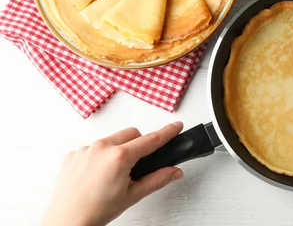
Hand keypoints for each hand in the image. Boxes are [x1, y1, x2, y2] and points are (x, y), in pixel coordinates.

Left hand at [41, 122, 183, 225]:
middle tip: (137, 165)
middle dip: (139, 145)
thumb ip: (157, 179)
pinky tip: (98, 174)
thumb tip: (174, 172)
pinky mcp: (74, 153)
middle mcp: (102, 147)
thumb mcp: (132, 195)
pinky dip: (100, 156)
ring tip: (113, 174)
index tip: (176, 126)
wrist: (66, 221)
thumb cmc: (95, 211)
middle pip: (132, 134)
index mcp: (119, 157)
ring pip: (112, 139)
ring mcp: (86, 149)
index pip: (151, 139)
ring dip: (118, 149)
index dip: (167, 132)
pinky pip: (94, 147)